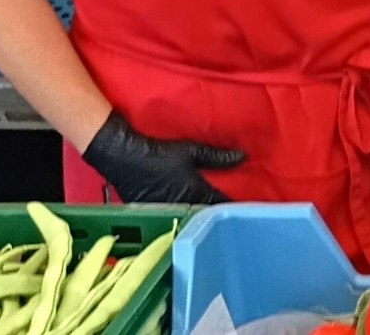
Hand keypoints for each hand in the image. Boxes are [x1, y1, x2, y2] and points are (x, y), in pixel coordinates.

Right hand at [81, 111, 243, 203]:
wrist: (124, 158)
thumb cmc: (159, 153)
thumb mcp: (192, 151)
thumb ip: (218, 157)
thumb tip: (242, 157)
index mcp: (195, 191)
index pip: (219, 204)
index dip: (232, 205)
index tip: (245, 208)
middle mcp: (183, 205)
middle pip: (205, 214)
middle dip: (217, 213)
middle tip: (230, 212)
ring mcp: (168, 211)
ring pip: (189, 218)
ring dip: (199, 216)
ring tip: (211, 215)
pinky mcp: (154, 212)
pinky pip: (173, 217)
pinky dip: (182, 216)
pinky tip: (186, 212)